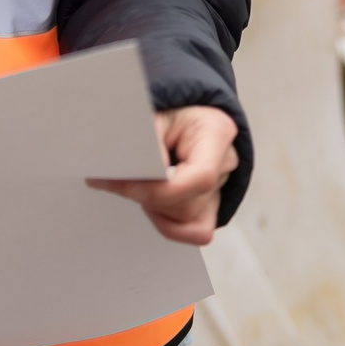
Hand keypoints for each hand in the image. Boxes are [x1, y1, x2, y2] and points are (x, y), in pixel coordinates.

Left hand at [88, 106, 239, 245]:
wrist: (179, 117)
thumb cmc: (168, 113)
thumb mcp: (154, 114)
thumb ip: (147, 141)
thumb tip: (139, 174)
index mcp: (216, 131)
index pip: (202, 176)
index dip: (162, 189)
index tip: (127, 184)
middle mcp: (225, 162)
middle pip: (189, 202)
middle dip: (149, 196)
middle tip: (118, 180)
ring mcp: (222, 186)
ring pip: (187, 218)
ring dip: (154, 206)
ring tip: (136, 182)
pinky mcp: (212, 206)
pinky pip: (196, 232)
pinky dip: (168, 224)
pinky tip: (151, 204)